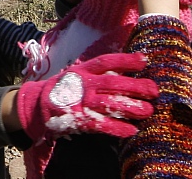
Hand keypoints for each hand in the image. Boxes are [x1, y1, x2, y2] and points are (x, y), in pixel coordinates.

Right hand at [16, 53, 158, 141]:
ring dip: (132, 107)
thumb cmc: (63, 87)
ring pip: (110, 104)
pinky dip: (118, 128)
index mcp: (83, 70)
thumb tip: (123, 69)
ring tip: (148, 110)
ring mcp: (81, 102)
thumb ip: (96, 72)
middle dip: (136, 86)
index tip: (143, 61)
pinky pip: (102, 124)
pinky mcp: (80, 119)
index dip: (125, 61)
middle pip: (113, 83)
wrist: (38, 105)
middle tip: (154, 90)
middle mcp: (83, 84)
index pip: (106, 62)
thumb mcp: (77, 73)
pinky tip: (131, 130)